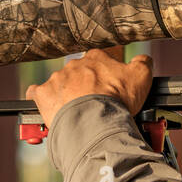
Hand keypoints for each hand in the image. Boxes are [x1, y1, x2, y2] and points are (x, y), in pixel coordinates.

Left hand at [26, 48, 152, 126]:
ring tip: (78, 112)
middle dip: (86, 86)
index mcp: (96, 58)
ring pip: (61, 83)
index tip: (110, 86)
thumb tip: (143, 59)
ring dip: (67, 94)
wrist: (94, 122)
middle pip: (80, 73)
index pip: (101, 59)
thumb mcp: (141, 78)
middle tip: (96, 103)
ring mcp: (57, 79)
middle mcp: (75, 65)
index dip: (106, 73)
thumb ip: (143, 64)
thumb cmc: (117, 100)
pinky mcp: (43, 95)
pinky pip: (38, 93)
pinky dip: (43, 99)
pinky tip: (50, 107)